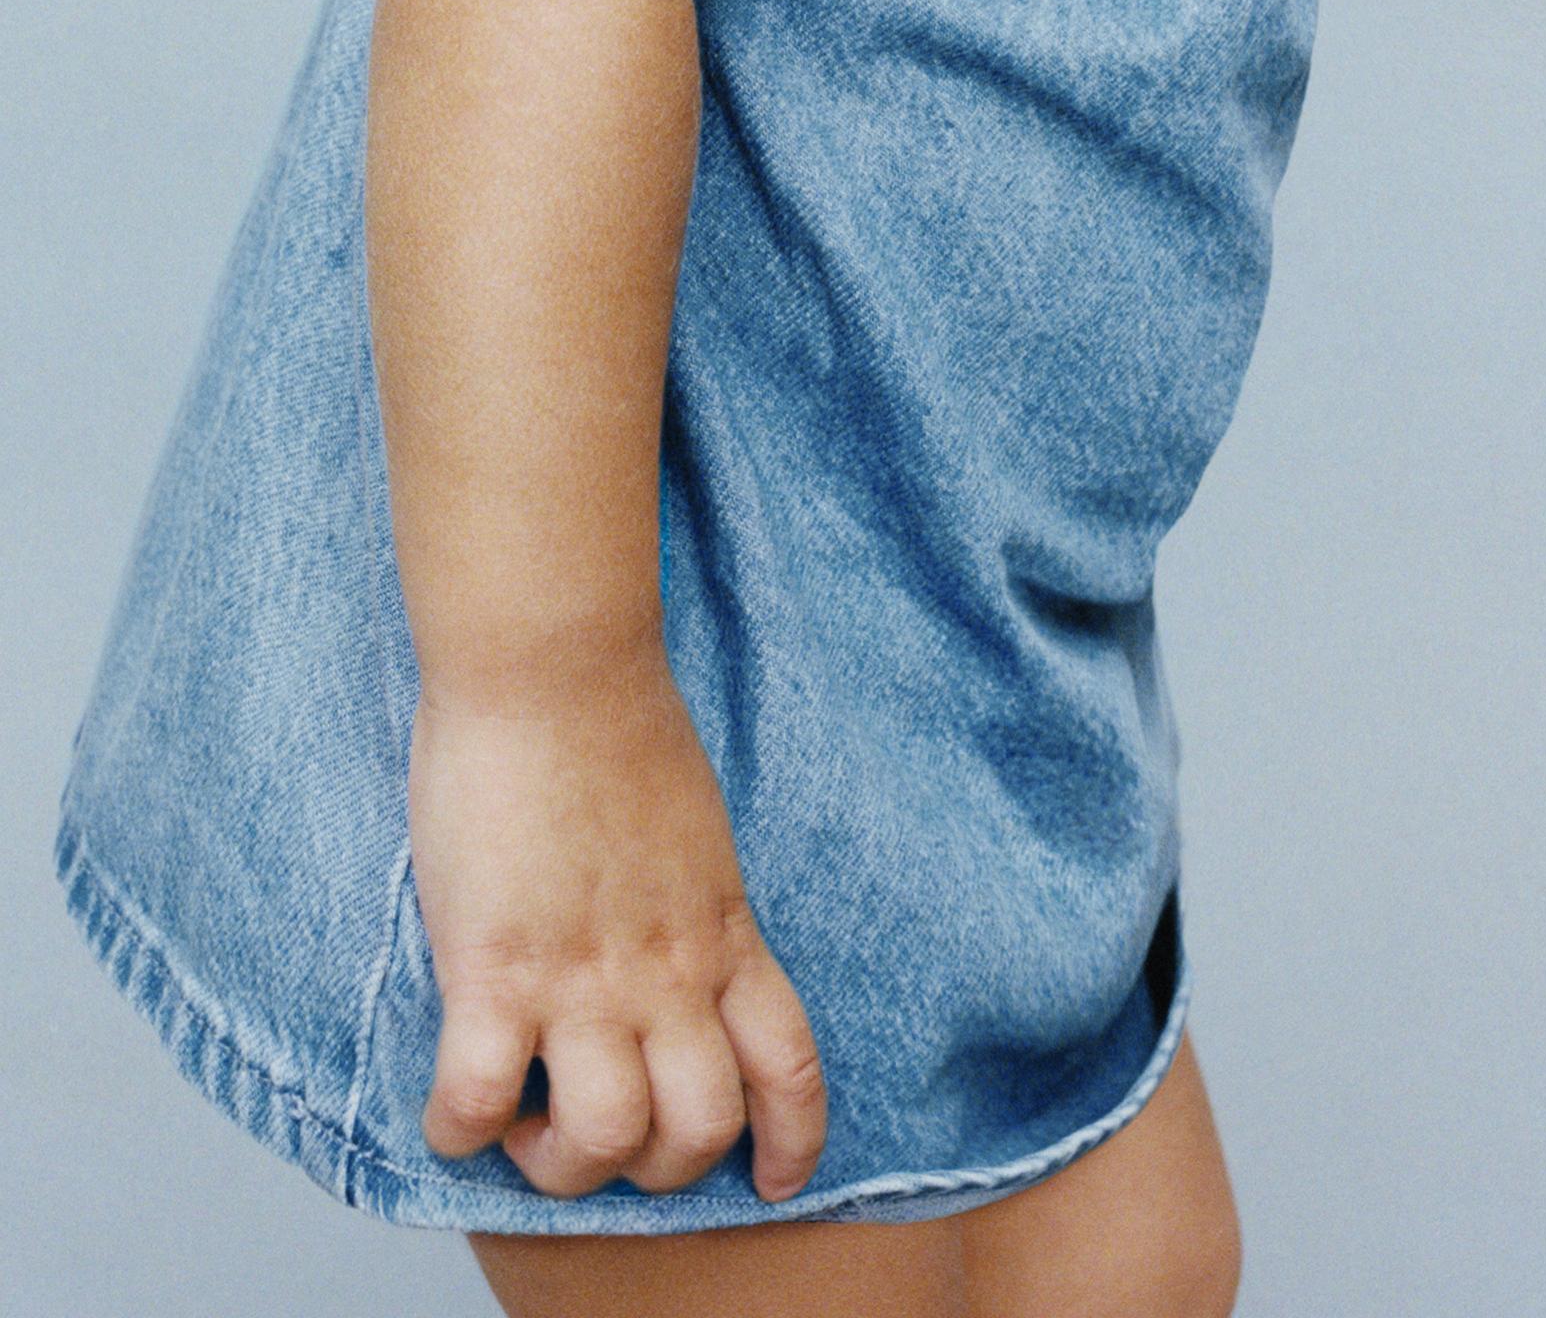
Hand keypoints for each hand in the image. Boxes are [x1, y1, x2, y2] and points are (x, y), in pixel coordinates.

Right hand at [406, 646, 826, 1202]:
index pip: (790, 1064)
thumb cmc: (611, 721)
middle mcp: (667, 969)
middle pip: (699, 1130)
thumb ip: (688, 902)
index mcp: (721, 930)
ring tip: (529, 1126)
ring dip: (563, 1162)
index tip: (776, 1179)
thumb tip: (663, 943)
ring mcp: (585, 976)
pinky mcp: (499, 969)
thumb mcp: (691, 830)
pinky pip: (481, 1102)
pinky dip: (461, 1130)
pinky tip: (454, 1108)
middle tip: (601, 1129)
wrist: (555, 663)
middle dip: (653, 1165)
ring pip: (607, 1139)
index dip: (793, 1141)